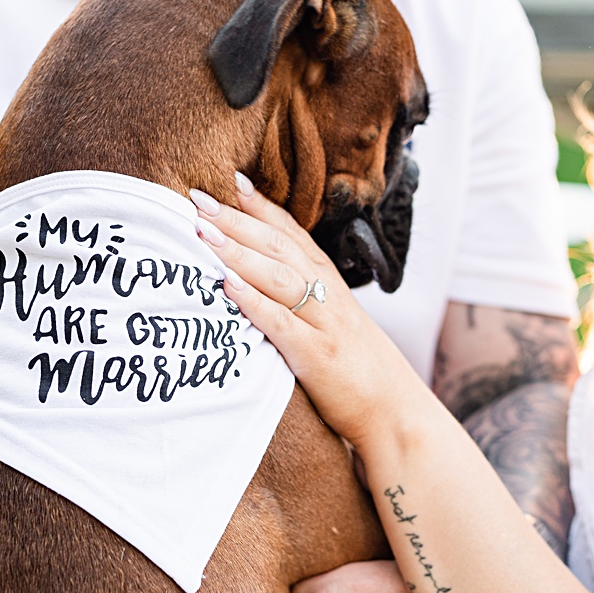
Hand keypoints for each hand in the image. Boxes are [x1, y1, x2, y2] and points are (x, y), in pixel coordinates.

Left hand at [191, 176, 416, 450]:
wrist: (395, 411)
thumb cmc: (355, 367)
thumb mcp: (332, 320)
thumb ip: (301, 295)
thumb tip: (254, 275)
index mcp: (329, 282)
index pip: (292, 233)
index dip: (262, 207)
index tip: (231, 181)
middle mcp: (328, 294)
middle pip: (278, 247)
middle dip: (237, 220)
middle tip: (199, 199)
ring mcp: (324, 323)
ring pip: (278, 277)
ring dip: (238, 252)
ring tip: (203, 233)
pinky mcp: (318, 356)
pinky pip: (282, 324)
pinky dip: (255, 302)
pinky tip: (229, 286)